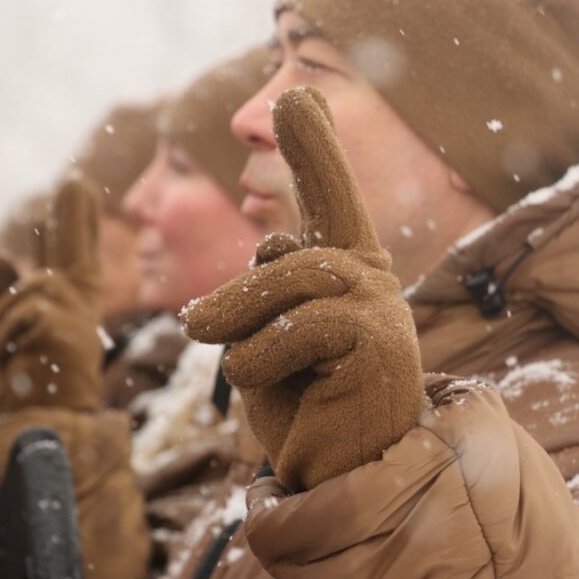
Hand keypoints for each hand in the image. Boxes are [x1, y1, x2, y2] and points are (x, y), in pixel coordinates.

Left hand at [0, 179, 103, 411]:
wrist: (45, 417)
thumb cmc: (32, 378)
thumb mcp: (13, 329)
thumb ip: (5, 291)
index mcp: (70, 296)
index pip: (72, 250)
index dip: (76, 218)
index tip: (78, 184)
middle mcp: (76, 296)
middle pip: (72, 245)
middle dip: (73, 212)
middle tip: (74, 181)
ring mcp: (70, 306)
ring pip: (14, 298)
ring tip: (7, 360)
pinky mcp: (56, 319)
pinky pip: (6, 320)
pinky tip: (14, 363)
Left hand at [181, 86, 425, 490]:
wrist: (337, 479)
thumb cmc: (300, 411)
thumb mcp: (262, 340)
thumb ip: (263, 288)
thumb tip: (271, 233)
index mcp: (344, 273)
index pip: (330, 200)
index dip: (315, 150)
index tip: (296, 99)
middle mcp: (371, 280)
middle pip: (296, 242)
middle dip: (240, 286)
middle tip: (196, 325)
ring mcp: (383, 308)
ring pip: (291, 279)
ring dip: (239, 320)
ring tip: (219, 355)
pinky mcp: (383, 342)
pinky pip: (300, 327)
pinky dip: (262, 357)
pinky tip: (268, 386)